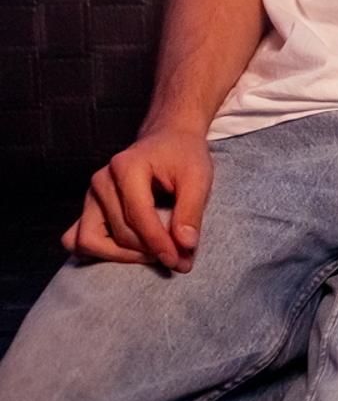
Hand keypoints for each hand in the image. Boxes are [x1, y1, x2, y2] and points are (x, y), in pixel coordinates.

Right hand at [62, 128, 211, 271]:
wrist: (168, 139)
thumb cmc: (184, 155)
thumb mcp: (198, 176)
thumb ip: (191, 211)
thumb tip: (185, 246)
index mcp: (127, 166)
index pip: (138, 217)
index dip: (159, 244)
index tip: (180, 261)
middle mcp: (101, 180)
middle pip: (119, 233)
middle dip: (148, 252)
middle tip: (178, 259)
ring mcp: (90, 194)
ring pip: (90, 241)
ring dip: (122, 256)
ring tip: (154, 254)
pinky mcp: (87, 207)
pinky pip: (76, 239)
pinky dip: (100, 251)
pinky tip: (129, 251)